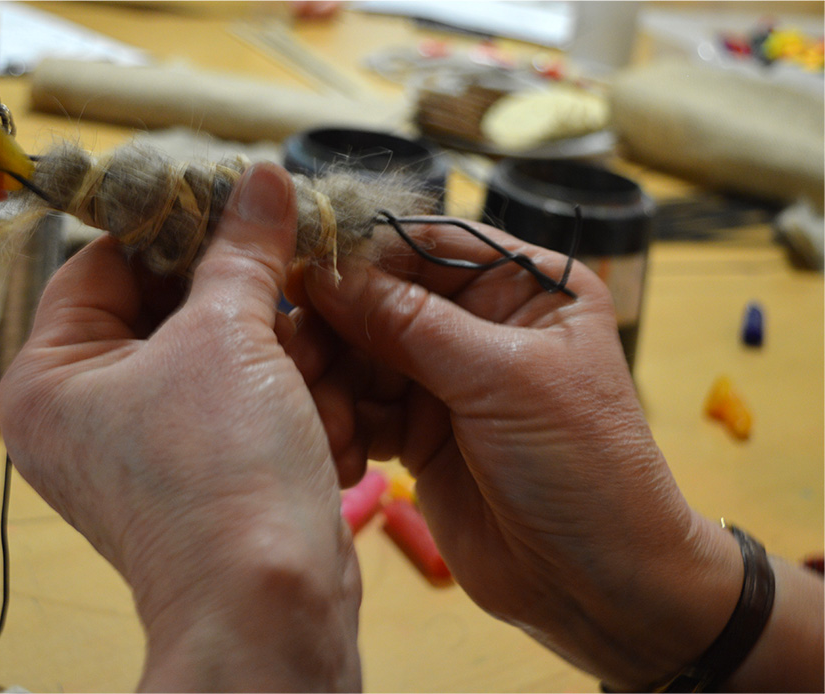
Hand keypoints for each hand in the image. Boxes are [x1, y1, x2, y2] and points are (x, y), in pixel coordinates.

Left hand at [0, 163, 360, 690]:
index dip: (175, 225)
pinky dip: (287, 400)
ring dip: (282, 356)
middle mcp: (88, 411)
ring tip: (316, 373)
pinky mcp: (204, 471)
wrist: (272, 604)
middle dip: (247, 301)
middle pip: (171, 309)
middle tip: (296, 273)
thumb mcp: (230, 336)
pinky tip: (319, 419)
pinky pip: (244, 403)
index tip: (238, 196)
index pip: (106, 262)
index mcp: (51, 375)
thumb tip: (259, 179)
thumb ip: (243, 249)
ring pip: (222, 357)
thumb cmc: (222, 477)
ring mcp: (147, 446)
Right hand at [287, 222, 744, 688]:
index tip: (301, 268)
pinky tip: (344, 454)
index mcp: (522, 286)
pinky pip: (360, 410)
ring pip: (359, 357)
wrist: (597, 585)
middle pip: (379, 300)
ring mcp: (445, 380)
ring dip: (332, 387)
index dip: (361, 253)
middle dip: (335, 330)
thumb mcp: (500, 379)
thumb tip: (325, 270)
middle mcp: (478, 324)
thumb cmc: (581, 466)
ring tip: (330, 425)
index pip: (425, 245)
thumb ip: (408, 322)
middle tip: (295, 360)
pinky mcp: (417, 433)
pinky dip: (343, 426)